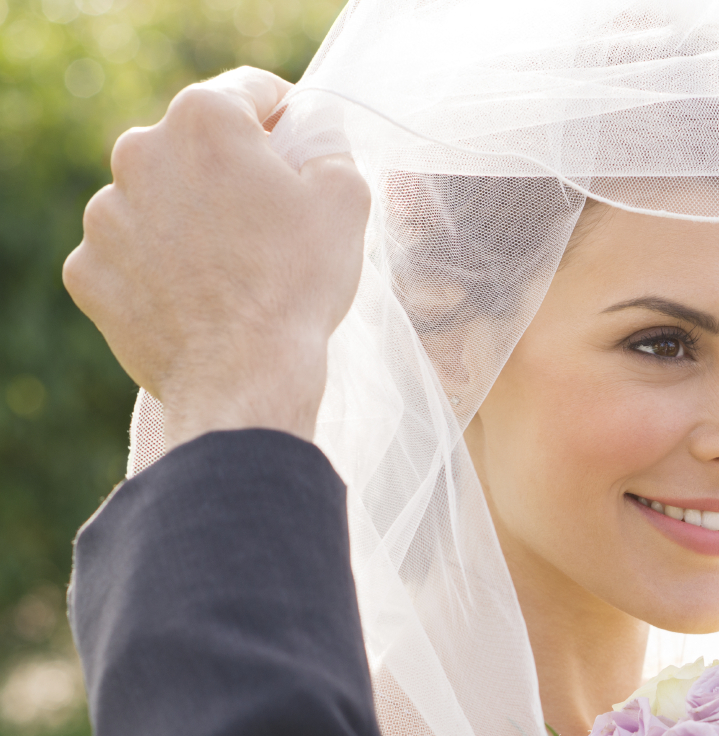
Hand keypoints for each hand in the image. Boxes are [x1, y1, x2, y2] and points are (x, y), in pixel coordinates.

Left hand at [63, 67, 369, 448]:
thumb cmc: (298, 284)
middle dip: (230, 174)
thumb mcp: (346, 200)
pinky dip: (158, 269)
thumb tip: (313, 139)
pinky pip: (128, 255)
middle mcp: (139, 152)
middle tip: (270, 224)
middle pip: (195, 146)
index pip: (251, 91)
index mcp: (204, 120)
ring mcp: (104, 214)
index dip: (286, 118)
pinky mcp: (88, 269)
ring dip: (190, 221)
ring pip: (156, 201)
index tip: (300, 149)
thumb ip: (329, 148)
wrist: (244, 377)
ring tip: (232, 271)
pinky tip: (196, 298)